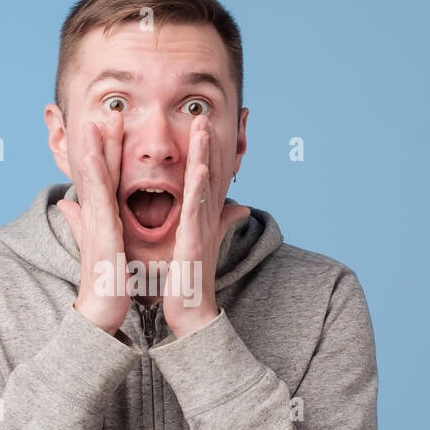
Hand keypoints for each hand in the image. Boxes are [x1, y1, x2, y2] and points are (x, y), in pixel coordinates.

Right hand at [55, 110, 128, 333]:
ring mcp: (96, 223)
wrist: (102, 312)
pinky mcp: (101, 233)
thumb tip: (66, 204)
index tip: (109, 126)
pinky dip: (98, 176)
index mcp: (102, 218)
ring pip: (96, 179)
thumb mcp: (100, 246)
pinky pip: (100, 199)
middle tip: (104, 111)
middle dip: (101, 141)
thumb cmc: (106, 284)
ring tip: (99, 122)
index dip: (106, 151)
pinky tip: (96, 156)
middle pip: (99, 171)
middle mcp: (96, 216)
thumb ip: (85, 224)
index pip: (105, 178)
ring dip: (96, 149)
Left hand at [163, 114, 249, 338]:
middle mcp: (202, 220)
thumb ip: (218, 224)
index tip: (201, 126)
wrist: (190, 316)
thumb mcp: (199, 245)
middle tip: (205, 113)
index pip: (199, 178)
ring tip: (204, 126)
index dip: (203, 151)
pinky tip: (202, 164)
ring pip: (202, 184)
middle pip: (206, 173)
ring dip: (205, 153)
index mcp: (196, 220)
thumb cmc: (190, 284)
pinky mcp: (193, 241)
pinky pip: (197, 208)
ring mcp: (199, 229)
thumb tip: (239, 207)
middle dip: (206, 143)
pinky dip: (200, 185)